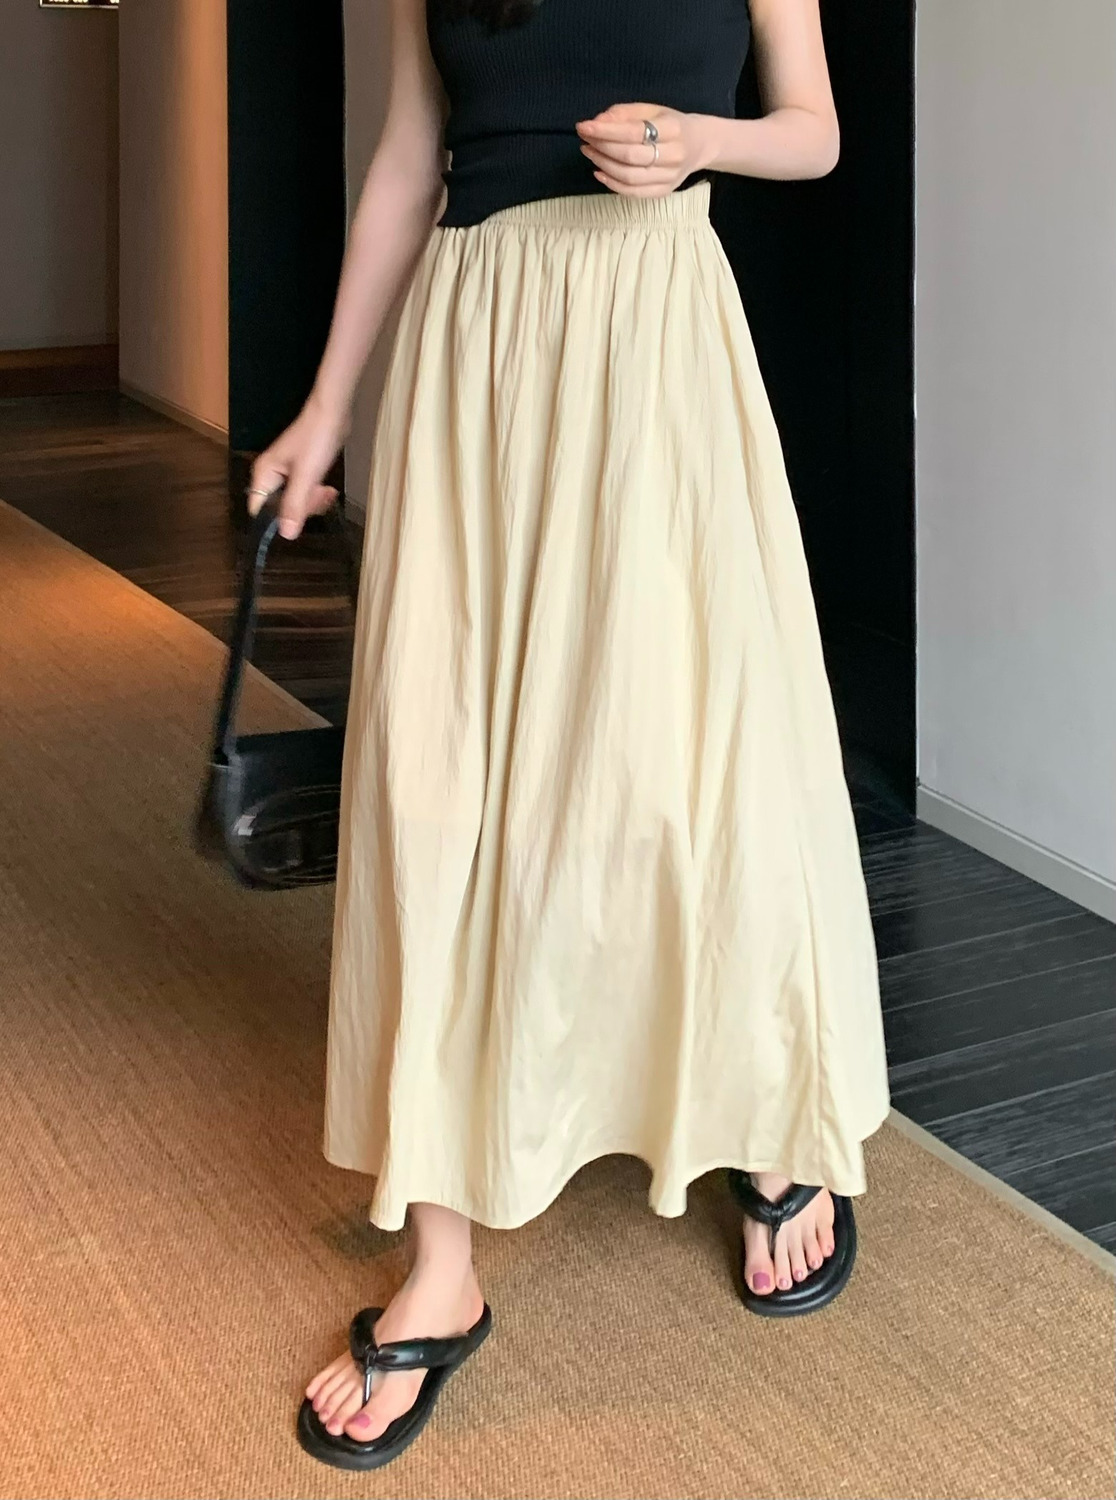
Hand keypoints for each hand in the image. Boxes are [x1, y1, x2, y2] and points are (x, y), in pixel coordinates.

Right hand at [247, 391, 350, 539]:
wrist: (332, 413)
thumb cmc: (316, 438)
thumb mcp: (306, 476)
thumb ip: (294, 506)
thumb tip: (286, 534)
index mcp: (264, 474)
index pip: (259, 510)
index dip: (275, 521)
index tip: (296, 522)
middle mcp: (270, 475)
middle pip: (278, 508)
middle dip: (301, 508)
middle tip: (318, 496)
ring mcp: (285, 473)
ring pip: (294, 502)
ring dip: (312, 501)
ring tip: (326, 491)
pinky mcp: (299, 470)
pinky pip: (304, 492)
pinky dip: (316, 493)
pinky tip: (327, 489)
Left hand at [575, 104, 712, 197]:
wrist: (699, 145)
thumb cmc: (670, 124)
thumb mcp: (651, 110)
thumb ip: (624, 114)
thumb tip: (597, 122)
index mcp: (673, 128)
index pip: (633, 132)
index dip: (605, 131)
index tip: (583, 126)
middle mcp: (674, 154)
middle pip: (629, 156)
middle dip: (602, 147)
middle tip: (585, 140)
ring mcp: (670, 177)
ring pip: (629, 176)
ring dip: (603, 165)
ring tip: (590, 152)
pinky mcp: (664, 191)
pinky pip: (634, 192)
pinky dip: (613, 184)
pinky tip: (600, 173)